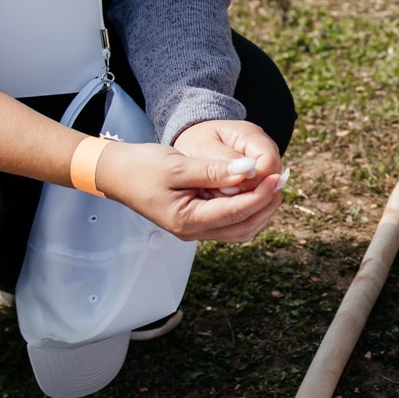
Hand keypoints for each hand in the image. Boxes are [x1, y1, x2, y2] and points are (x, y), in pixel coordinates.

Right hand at [95, 120, 283, 242]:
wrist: (116, 173)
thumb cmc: (141, 167)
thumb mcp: (179, 166)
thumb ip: (214, 170)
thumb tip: (249, 170)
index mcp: (187, 221)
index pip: (235, 212)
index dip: (260, 194)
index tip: (278, 176)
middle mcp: (193, 231)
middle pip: (242, 226)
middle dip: (265, 204)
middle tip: (282, 179)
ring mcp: (194, 229)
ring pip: (239, 228)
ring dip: (259, 208)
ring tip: (273, 184)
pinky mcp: (195, 220)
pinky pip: (229, 222)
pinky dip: (246, 208)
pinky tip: (254, 189)